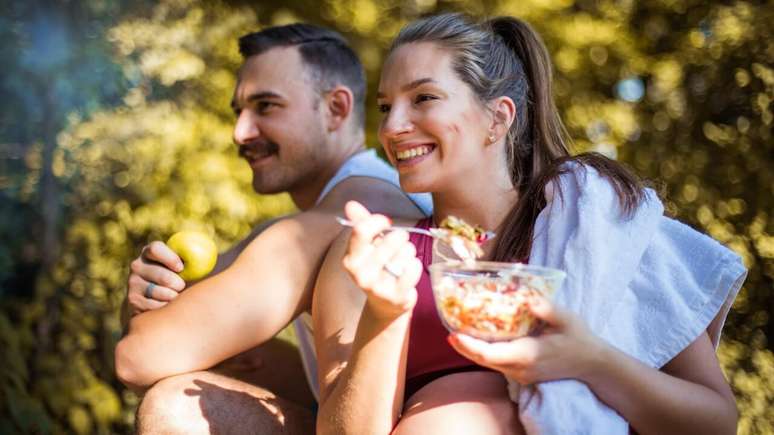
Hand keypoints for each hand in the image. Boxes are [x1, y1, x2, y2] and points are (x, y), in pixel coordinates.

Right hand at [126, 241, 186, 314]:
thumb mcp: (183, 265)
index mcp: (150, 252)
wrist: (154, 298)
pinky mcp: (133, 300)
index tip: (181, 268)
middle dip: (177, 283)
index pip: (156, 249)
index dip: (170, 258)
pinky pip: (155, 306)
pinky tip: (166, 305)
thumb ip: (193, 258)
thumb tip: (210, 254)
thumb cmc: (178, 277)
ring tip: (174, 295)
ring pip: (159, 292)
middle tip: (181, 286)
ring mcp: (133, 283)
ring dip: (172, 296)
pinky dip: (165, 307)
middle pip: (161, 274)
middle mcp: (137, 265)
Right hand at [341, 201, 421, 319]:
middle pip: (390, 239)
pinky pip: (414, 267)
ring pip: (405, 252)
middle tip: (399, 243)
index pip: (362, 229)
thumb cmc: (378, 267)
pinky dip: (415, 265)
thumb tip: (350, 204)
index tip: (387, 223)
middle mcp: (360, 274)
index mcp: (350, 259)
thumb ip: (360, 224)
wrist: (385, 303)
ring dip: (409, 252)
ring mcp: (378, 287)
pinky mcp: (396, 296)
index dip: (378, 221)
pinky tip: (409, 271)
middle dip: (400, 237)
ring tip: (403, 260)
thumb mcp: (368, 246)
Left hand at [447, 296, 604, 384]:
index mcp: (527, 355)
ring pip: (489, 362)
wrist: (592, 365)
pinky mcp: (521, 373)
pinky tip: (478, 336)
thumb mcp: (568, 320)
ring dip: (472, 348)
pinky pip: (497, 362)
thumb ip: (548, 309)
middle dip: (464, 345)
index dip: (469, 345)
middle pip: (483, 360)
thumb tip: (528, 298)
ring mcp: (520, 374)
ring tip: (458, 329)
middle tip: (449, 328)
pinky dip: (485, 350)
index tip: (453, 334)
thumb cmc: (580, 339)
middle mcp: (519, 368)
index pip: (490, 355)